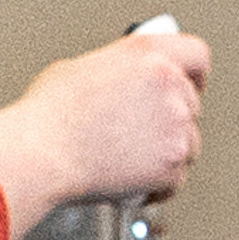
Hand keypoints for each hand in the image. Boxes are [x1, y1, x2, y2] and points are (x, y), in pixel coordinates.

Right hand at [0, 25, 211, 232]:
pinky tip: (131, 182)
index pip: (196, 55)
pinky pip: (177, 179)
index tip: (191, 84)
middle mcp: (168, 84)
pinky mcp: (173, 164)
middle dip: (170, 121)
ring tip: (129, 161)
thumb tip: (123, 86)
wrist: (42, 155)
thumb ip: (117, 73)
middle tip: (141, 134)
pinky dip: (157, 185)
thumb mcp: (80, 69)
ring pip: (189, 144)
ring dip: (166, 154)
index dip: (193, 73)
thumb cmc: (49, 116)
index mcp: (147, 53)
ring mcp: (175, 126)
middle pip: (191, 104)